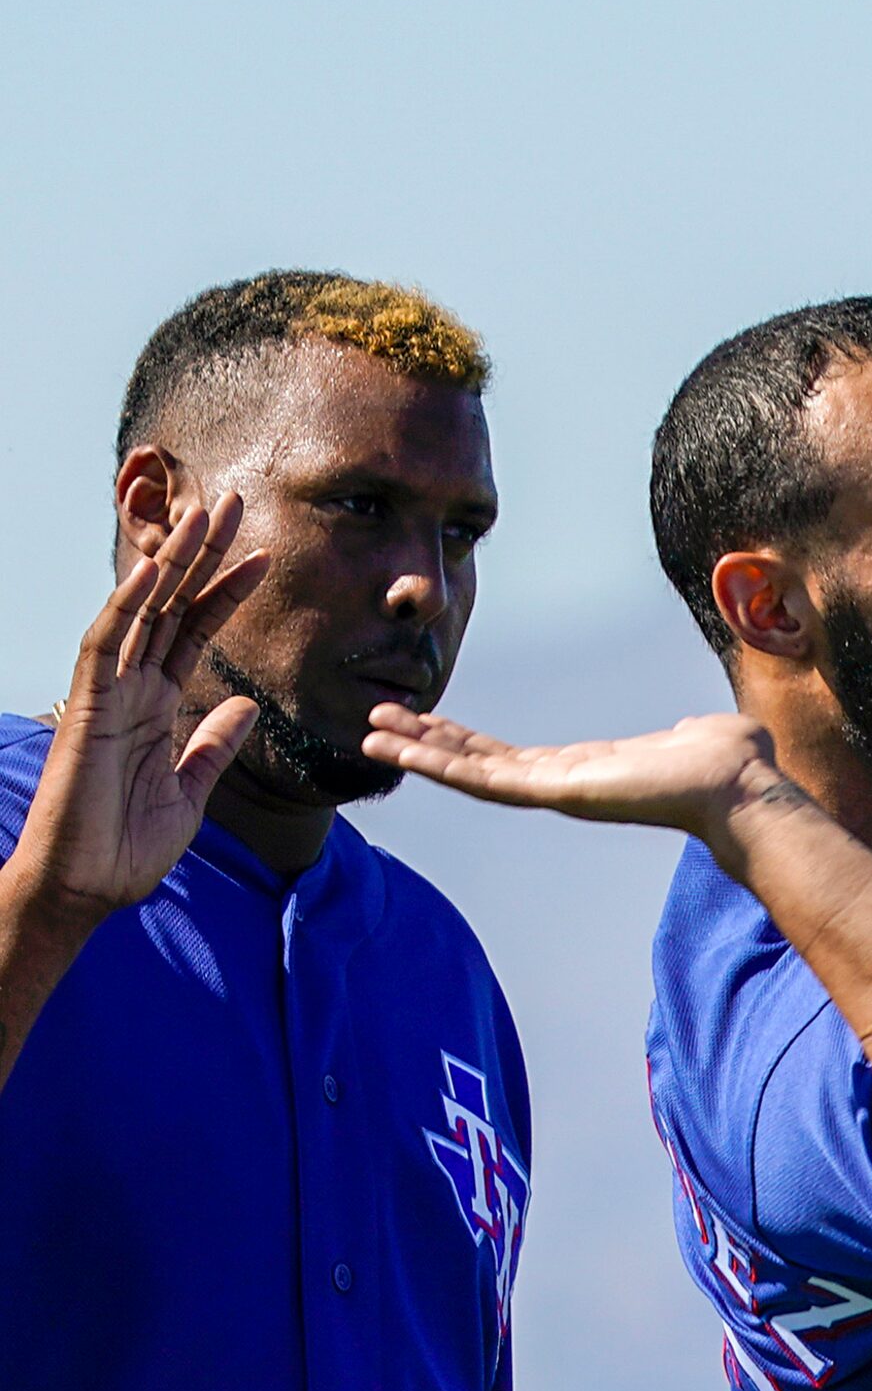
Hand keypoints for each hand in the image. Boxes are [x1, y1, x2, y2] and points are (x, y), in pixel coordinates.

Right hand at [16, 495, 268, 920]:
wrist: (86, 889)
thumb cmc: (127, 846)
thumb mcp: (190, 789)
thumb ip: (214, 744)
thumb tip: (246, 706)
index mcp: (157, 705)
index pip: (197, 631)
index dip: (229, 591)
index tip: (267, 556)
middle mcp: (132, 688)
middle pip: (172, 605)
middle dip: (203, 554)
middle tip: (234, 500)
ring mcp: (109, 694)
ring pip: (142, 610)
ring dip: (173, 560)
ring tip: (204, 514)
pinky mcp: (88, 709)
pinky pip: (106, 644)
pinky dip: (127, 604)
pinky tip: (153, 568)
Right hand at [363, 705, 789, 878]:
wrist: (741, 786)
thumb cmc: (733, 765)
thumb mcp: (699, 735)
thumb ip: (687, 731)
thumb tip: (691, 728)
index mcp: (591, 768)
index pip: (515, 757)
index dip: (472, 743)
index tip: (434, 724)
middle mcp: (565, 783)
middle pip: (481, 763)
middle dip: (430, 743)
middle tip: (380, 722)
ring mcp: (556, 789)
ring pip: (471, 772)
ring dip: (419, 751)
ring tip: (370, 731)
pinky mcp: (555, 790)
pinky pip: (484, 777)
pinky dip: (440, 762)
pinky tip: (402, 745)